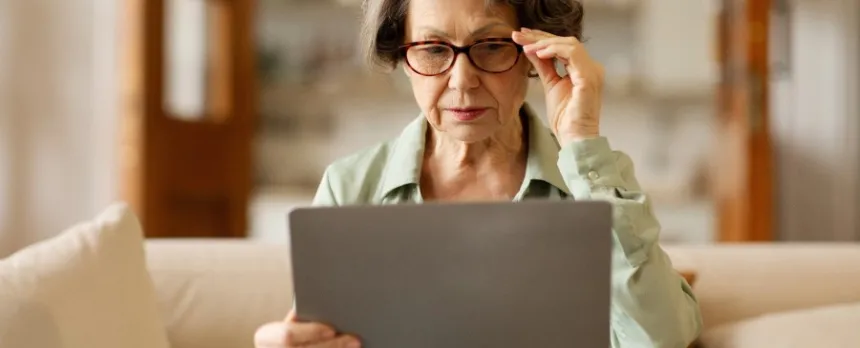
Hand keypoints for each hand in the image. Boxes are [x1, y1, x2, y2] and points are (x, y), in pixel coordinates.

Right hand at [254, 309, 360, 347]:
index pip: (287, 335)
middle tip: (355, 340)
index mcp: (266, 337)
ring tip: (354, 347)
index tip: (332, 329)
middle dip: (332, 345)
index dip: (311, 332)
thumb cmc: (285, 340)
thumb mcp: (286, 326)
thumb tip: (321, 304)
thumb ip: (300, 318)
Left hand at [512, 27, 604, 145]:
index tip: (522, 36)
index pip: (564, 46)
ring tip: (527, 46)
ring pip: (569, 43)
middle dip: (540, 36)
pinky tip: (538, 53)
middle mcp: (591, 67)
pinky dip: (554, 50)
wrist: (574, 138)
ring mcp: (592, 71)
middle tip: (519, 35)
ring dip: (545, 42)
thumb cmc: (565, 118)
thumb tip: (530, 49)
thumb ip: (543, 66)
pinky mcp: (588, 77)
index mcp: (584, 69)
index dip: (542, 38)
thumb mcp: (550, 84)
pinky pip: (572, 54)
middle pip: (566, 41)